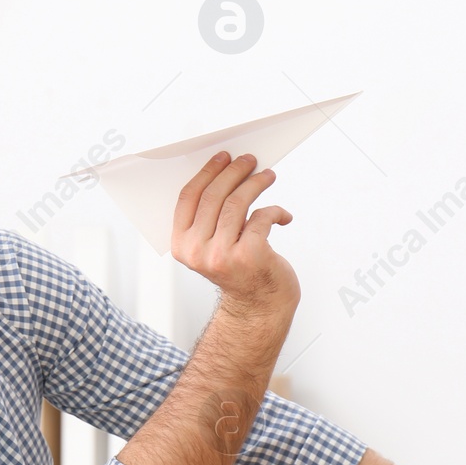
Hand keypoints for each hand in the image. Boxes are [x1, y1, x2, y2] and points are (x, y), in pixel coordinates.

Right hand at [172, 151, 298, 316]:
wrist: (259, 307)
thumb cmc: (239, 270)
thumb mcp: (211, 246)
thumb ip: (209, 218)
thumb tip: (226, 172)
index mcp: (181, 246)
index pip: (188, 198)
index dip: (207, 173)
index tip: (223, 157)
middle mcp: (197, 251)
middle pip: (213, 196)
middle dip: (234, 172)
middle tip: (249, 160)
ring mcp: (222, 255)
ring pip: (237, 203)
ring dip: (256, 183)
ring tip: (268, 176)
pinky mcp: (249, 255)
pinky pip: (262, 217)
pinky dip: (276, 211)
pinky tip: (284, 216)